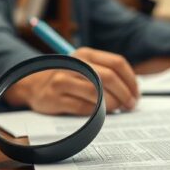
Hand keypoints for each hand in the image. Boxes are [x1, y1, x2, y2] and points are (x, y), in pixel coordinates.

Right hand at [4, 48, 139, 114]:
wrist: (34, 85)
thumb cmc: (68, 77)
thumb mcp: (85, 67)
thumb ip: (107, 73)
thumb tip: (133, 90)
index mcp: (86, 54)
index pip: (117, 63)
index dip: (131, 80)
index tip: (136, 94)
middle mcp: (75, 63)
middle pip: (109, 77)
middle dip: (125, 94)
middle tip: (130, 105)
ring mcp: (63, 80)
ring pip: (97, 93)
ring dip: (112, 105)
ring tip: (116, 110)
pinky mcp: (55, 98)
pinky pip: (83, 108)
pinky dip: (96, 113)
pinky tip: (100, 115)